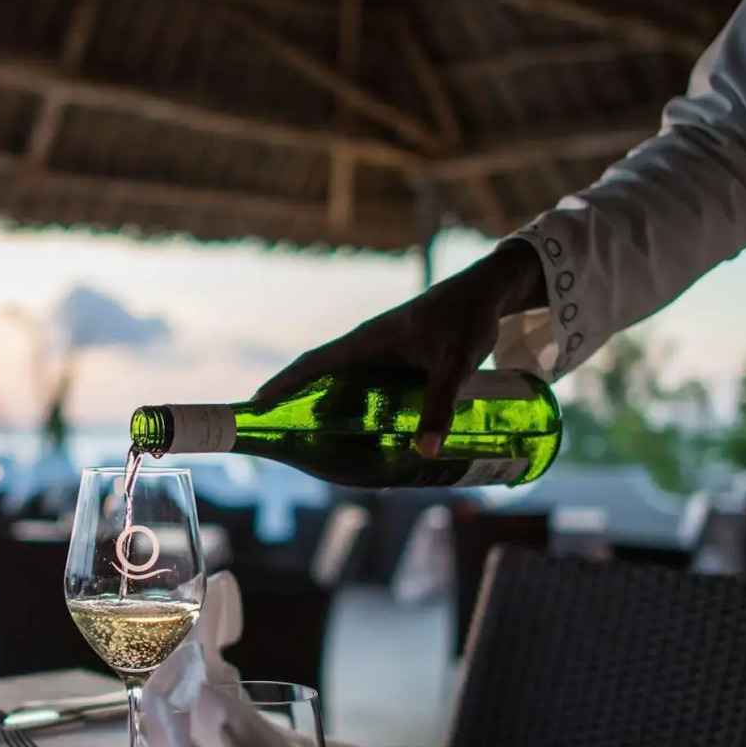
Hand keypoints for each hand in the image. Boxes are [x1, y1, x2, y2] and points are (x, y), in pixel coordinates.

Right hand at [254, 241, 546, 456]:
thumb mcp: (454, 363)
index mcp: (366, 341)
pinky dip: (360, 415)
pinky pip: (369, 395)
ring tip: (321, 452)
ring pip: (345, 391)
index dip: (282, 386)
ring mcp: (381, 359)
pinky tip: (367, 441)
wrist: (489, 295)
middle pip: (321, 383)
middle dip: (300, 411)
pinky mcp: (398, 367)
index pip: (312, 364)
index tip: (256, 408)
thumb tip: (426, 452)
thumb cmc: (467, 317)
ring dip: (331, 417)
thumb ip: (440, 405)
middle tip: (287, 444)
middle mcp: (367, 350)